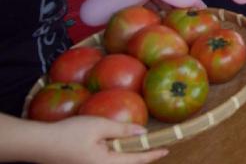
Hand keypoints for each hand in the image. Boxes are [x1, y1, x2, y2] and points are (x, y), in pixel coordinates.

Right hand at [38, 116, 166, 163]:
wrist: (39, 144)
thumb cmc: (69, 134)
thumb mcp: (98, 126)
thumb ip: (121, 129)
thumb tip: (142, 131)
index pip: (136, 160)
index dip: (153, 154)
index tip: (167, 149)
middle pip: (127, 163)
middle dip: (141, 155)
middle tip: (156, 145)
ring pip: (116, 161)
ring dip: (128, 153)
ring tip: (139, 143)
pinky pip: (106, 160)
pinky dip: (116, 152)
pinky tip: (117, 143)